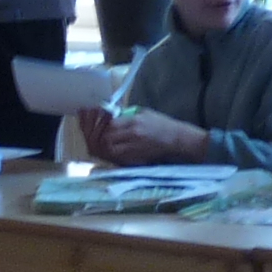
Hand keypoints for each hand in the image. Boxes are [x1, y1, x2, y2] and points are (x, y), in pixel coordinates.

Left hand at [84, 108, 208, 164]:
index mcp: (135, 122)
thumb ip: (126, 115)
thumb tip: (107, 115)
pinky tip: (107, 150)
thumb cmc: (161, 124)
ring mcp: (134, 148)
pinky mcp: (136, 158)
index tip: (97, 122)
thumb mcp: (144, 113)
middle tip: (94, 134)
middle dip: (97, 137)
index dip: (99, 124)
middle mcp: (133, 135)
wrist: (177, 139)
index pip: (109, 124)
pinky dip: (109, 155)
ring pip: (109, 151)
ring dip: (101, 147)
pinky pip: (117, 159)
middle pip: (106, 139)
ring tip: (99, 142)